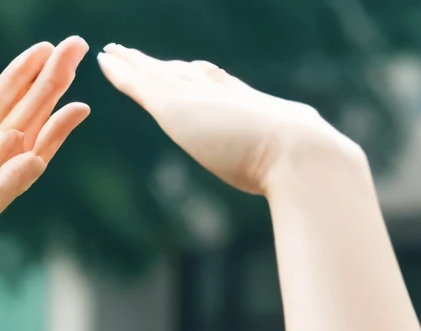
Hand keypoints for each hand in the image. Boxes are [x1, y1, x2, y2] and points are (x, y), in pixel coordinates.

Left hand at [97, 45, 347, 195]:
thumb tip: (317, 188)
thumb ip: (293, 170)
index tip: (186, 70)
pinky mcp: (176, 105)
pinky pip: (140, 82)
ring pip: (158, 72)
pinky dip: (121, 71)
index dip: (197, 78)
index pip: (216, 86)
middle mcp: (221, 94)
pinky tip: (104, 59)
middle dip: (162, 65)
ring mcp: (199, 97)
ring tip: (115, 52)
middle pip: (183, 73)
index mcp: (246, 106)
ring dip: (135, 62)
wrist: (298, 154)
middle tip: (139, 56)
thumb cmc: (303, 168)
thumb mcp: (294, 166)